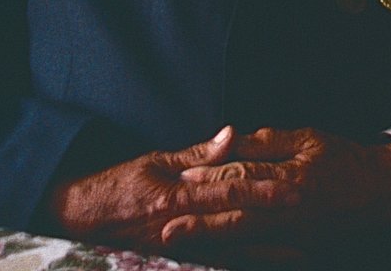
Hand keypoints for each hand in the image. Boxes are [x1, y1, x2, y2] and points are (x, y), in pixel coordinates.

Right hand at [47, 125, 299, 251]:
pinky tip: (261, 267)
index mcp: (177, 195)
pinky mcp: (175, 263)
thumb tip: (231, 134)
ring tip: (301, 254)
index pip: (227, 190)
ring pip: (230, 253)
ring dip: (266, 253)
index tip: (293, 187)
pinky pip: (213, 268)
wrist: (79, 219)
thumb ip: (195, 153)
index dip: (262, 190)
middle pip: (236, 224)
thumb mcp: (153, 160)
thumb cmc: (117, 185)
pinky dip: (239, 267)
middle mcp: (181, 226)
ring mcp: (178, 250)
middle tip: (311, 222)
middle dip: (275, 224)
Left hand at [177, 126, 390, 239]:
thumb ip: (267, 142)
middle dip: (199, 222)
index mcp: (291, 178)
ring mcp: (294, 235)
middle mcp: (290, 210)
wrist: (378, 193)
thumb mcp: (307, 138)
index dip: (210, 177)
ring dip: (210, 243)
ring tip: (180, 243)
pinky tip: (213, 257)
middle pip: (237, 215)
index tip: (180, 178)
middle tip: (166, 226)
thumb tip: (231, 138)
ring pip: (244, 240)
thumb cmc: (341, 159)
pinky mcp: (297, 250)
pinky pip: (261, 256)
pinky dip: (235, 257)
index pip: (243, 176)